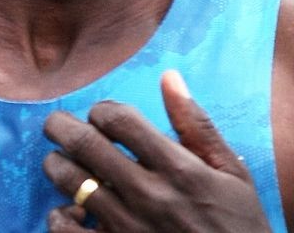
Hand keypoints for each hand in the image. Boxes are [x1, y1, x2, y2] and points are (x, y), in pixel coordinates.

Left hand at [42, 70, 271, 231]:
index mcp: (178, 168)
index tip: (101, 115)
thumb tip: (169, 77)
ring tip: (58, 161)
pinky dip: (58, 217)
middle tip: (55, 124)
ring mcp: (128, 227)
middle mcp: (148, 194)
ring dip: (56, 165)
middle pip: (85, 145)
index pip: (120, 120)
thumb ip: (197, 125)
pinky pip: (67, 232)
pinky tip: (69, 211)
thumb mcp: (231, 172)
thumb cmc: (239, 225)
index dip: (102, 110)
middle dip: (61, 126)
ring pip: (71, 183)